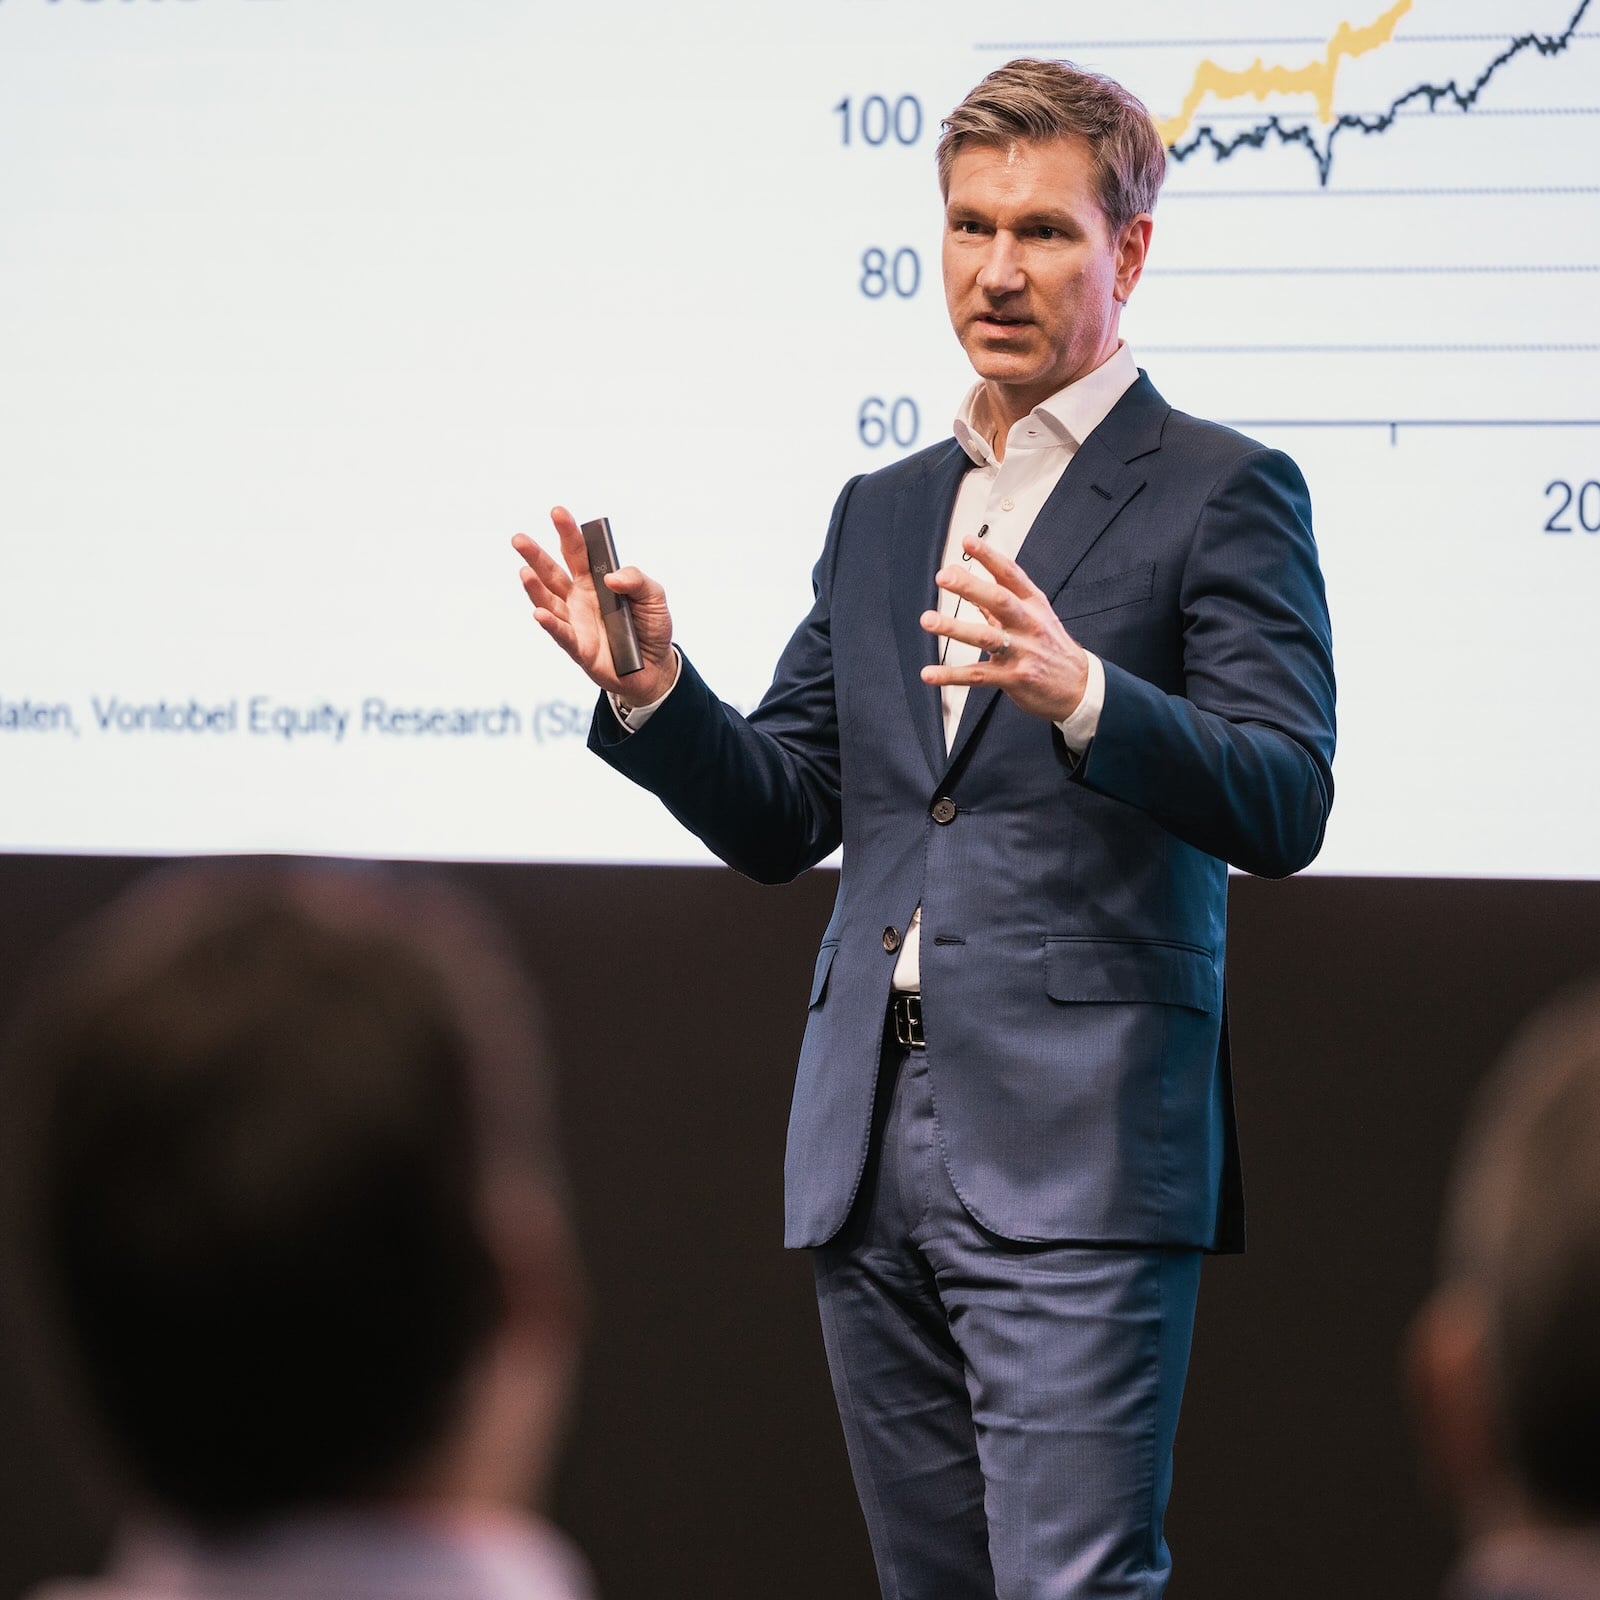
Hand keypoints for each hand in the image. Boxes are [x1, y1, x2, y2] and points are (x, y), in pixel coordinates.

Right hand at [511, 507, 678, 705]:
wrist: (656, 667)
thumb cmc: (651, 627)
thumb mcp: (654, 597)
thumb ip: (637, 580)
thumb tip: (612, 576)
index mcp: (595, 581)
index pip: (578, 552)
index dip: (568, 532)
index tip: (557, 512)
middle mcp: (579, 599)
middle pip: (553, 573)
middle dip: (536, 556)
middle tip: (518, 539)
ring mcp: (576, 623)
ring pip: (550, 602)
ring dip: (535, 588)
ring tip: (524, 571)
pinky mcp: (580, 649)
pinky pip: (563, 635)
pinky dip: (551, 625)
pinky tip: (539, 613)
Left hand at [919, 534, 1088, 721]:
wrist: (1078, 687)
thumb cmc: (1051, 647)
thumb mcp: (1034, 617)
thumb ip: (1001, 601)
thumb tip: (971, 582)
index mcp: (1033, 604)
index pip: (1010, 574)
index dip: (989, 556)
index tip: (967, 541)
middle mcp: (1028, 624)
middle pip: (999, 599)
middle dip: (970, 586)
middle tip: (943, 576)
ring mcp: (1022, 651)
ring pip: (985, 636)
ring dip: (954, 627)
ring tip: (928, 620)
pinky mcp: (1014, 678)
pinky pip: (978, 675)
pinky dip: (951, 675)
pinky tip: (929, 673)